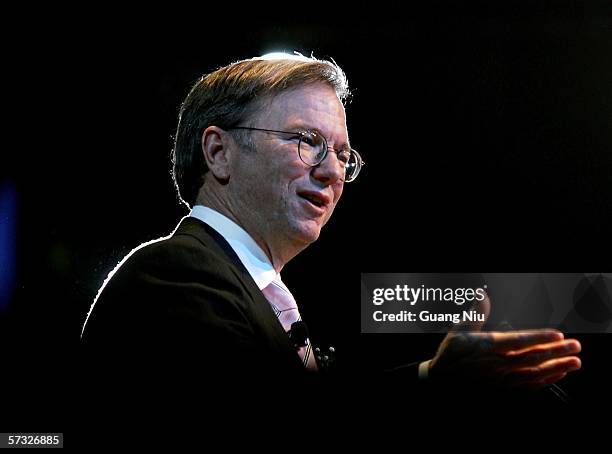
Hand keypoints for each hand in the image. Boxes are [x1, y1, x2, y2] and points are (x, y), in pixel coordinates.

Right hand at [428, 293, 581, 387]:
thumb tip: (483, 296)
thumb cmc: (451, 353)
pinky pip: (528, 387)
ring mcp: (501, 379)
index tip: (558, 335)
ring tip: (574, 362)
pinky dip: (545, 382)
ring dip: (556, 368)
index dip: (539, 338)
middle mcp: (496, 364)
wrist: (443, 379)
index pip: (518, 341)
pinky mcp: (503, 389)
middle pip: (532, 358)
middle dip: (556, 352)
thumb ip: (475, 313)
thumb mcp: (459, 329)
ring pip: (534, 374)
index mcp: (486, 346)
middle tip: (576, 346)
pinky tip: (557, 376)